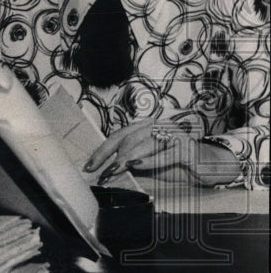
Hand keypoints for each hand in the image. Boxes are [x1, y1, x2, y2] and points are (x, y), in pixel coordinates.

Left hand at [85, 120, 241, 186]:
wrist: (209, 167)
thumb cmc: (176, 164)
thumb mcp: (148, 164)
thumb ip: (130, 164)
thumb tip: (106, 171)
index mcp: (146, 128)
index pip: (118, 136)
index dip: (102, 151)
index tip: (89, 166)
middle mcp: (158, 127)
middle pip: (128, 138)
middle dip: (111, 156)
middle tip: (102, 172)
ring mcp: (173, 135)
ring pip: (144, 144)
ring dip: (127, 158)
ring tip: (114, 170)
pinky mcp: (186, 148)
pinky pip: (165, 154)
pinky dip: (149, 160)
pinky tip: (136, 166)